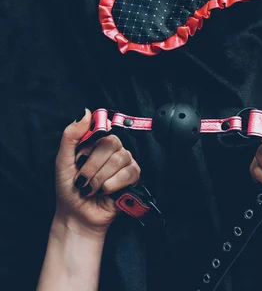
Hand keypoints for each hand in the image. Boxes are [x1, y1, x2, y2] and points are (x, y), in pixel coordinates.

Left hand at [54, 109, 140, 236]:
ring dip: (100, 178)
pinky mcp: (134, 177)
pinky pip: (129, 173)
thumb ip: (71, 135)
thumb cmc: (69, 189)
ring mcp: (125, 162)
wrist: (77, 215)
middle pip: (111, 144)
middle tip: (82, 180)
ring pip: (119, 159)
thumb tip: (86, 112)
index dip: (88, 147)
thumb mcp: (63, 160)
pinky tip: (106, 191)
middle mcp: (113, 150)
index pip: (101, 130)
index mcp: (97, 143)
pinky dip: (113, 184)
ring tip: (92, 189)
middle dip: (92, 166)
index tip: (78, 160)